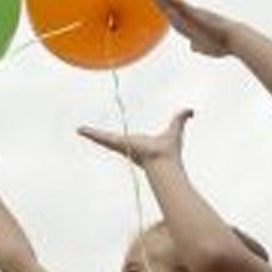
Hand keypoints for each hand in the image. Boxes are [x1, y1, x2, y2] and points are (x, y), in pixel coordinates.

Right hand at [78, 108, 192, 169]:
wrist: (163, 160)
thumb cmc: (170, 150)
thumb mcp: (176, 128)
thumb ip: (182, 119)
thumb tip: (191, 111)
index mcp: (138, 143)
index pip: (125, 138)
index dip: (120, 136)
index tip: (113, 135)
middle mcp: (127, 145)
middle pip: (109, 139)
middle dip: (98, 136)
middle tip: (87, 131)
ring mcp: (120, 145)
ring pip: (102, 138)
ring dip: (91, 134)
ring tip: (80, 129)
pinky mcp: (117, 144)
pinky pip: (101, 138)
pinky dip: (91, 134)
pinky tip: (81, 130)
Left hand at [134, 0, 241, 56]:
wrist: (235, 40)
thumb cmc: (222, 45)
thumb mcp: (205, 47)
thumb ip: (198, 45)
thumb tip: (193, 47)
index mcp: (183, 21)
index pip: (165, 9)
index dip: (155, 0)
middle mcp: (183, 13)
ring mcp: (186, 11)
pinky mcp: (190, 12)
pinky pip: (173, 2)